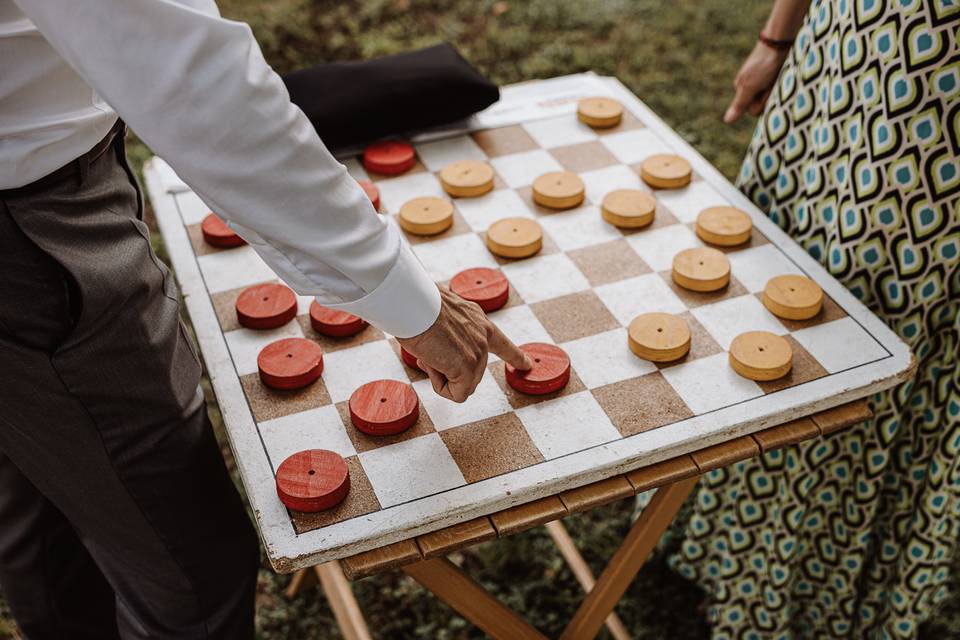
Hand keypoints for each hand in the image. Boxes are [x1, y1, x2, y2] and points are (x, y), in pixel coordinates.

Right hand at [398, 287, 530, 402]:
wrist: (412, 303)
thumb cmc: (416, 306)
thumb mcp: (441, 317)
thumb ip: (450, 334)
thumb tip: (440, 352)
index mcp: (478, 320)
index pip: (502, 343)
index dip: (515, 356)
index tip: (527, 364)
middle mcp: (483, 335)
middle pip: (470, 373)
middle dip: (447, 369)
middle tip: (429, 349)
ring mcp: (478, 353)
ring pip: (461, 385)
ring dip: (440, 375)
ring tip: (429, 351)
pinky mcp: (467, 368)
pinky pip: (455, 394)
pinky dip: (440, 386)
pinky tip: (431, 363)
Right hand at [724, 42, 788, 123]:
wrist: (779, 41)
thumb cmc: (764, 65)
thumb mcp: (750, 87)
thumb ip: (740, 104)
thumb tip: (726, 121)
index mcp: (741, 89)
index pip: (753, 111)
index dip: (761, 103)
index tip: (764, 89)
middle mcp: (751, 85)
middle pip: (762, 105)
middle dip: (769, 97)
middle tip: (772, 81)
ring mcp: (762, 79)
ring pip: (770, 96)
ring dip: (776, 89)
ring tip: (778, 75)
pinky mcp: (773, 73)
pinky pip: (777, 87)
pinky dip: (781, 82)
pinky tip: (782, 72)